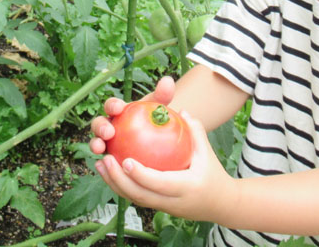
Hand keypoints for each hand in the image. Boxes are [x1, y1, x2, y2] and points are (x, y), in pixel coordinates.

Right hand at [89, 76, 175, 154]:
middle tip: (109, 132)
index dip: (112, 105)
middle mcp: (108, 124)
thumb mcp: (159, 107)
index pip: (111, 105)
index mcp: (118, 110)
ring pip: (96, 141)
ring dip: (95, 144)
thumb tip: (168, 80)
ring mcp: (106, 141)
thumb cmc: (154, 118)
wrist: (155, 137)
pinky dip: (103, 162)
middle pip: (98, 123)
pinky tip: (108, 166)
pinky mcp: (108, 156)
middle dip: (99, 127)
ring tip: (100, 148)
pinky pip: (104, 160)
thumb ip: (163, 94)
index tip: (119, 108)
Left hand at [94, 110, 236, 222]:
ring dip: (113, 183)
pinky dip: (120, 185)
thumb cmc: (213, 173)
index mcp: (185, 187)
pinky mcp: (156, 207)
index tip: (126, 160)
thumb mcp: (206, 150)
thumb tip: (181, 110)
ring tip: (99, 163)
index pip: (159, 183)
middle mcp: (171, 202)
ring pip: (133, 199)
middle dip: (119, 179)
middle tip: (105, 158)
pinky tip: (109, 170)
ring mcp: (162, 207)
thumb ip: (195, 130)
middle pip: (140, 195)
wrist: (219, 203)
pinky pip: (135, 197)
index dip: (141, 174)